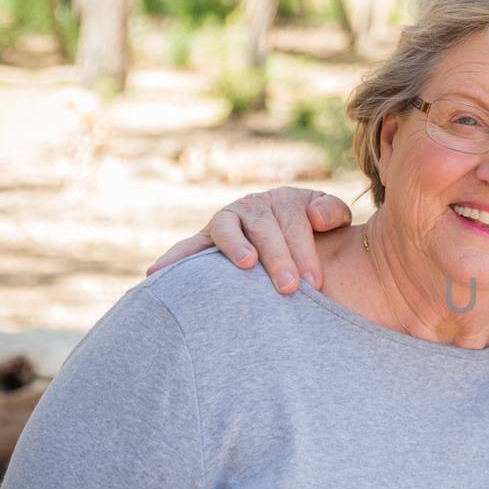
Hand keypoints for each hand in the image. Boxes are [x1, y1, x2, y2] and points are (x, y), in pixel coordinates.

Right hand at [146, 188, 353, 293]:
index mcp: (284, 200)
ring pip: (226, 228)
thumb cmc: (319, 234)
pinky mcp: (206, 241)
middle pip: (263, 227)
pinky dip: (174, 257)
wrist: (301, 238)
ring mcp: (227, 222)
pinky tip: (157, 273)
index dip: (305, 251)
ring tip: (246, 265)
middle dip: (277, 257)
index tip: (314, 281)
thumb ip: (332, 212)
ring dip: (234, 246)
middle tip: (289, 288)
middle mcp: (252, 206)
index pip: (294, 222)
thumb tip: (315, 215)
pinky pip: (188, 247)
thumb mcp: (332, 219)